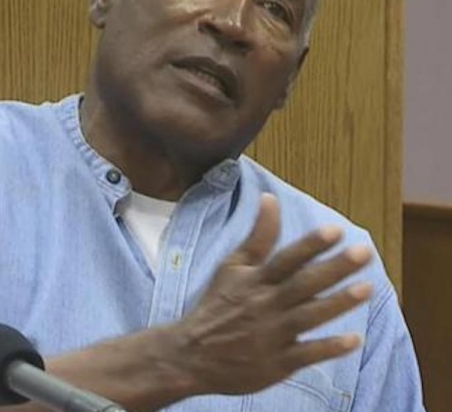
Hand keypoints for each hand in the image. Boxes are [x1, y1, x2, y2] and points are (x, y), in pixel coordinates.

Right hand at [173, 193, 372, 395]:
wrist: (194, 354)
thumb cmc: (216, 304)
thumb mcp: (231, 266)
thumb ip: (257, 236)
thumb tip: (270, 198)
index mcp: (255, 280)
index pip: (286, 259)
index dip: (310, 245)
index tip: (336, 231)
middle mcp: (266, 304)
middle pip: (304, 284)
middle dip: (335, 268)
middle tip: (364, 253)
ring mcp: (273, 334)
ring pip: (310, 316)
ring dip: (338, 303)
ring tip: (367, 288)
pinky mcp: (278, 363)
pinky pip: (307, 354)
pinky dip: (329, 347)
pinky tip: (353, 339)